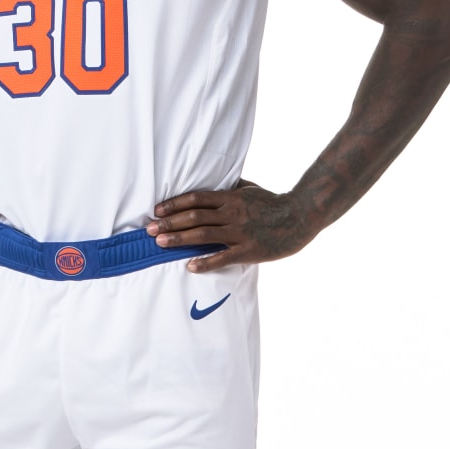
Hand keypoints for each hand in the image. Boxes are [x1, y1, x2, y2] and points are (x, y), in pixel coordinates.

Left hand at [152, 180, 317, 270]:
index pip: (196, 199)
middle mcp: (232, 213)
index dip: (174, 204)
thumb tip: (213, 181)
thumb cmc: (273, 203)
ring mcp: (240, 232)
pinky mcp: (249, 250)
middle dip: (169, 223)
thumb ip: (230, 187)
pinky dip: (205, 262)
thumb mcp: (250, 189)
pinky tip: (190, 266)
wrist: (301, 216)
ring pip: (203, 234)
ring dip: (179, 238)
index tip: (157, 211)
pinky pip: (223, 257)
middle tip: (148, 229)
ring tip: (160, 242)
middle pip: (194, 216)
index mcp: (231, 198)